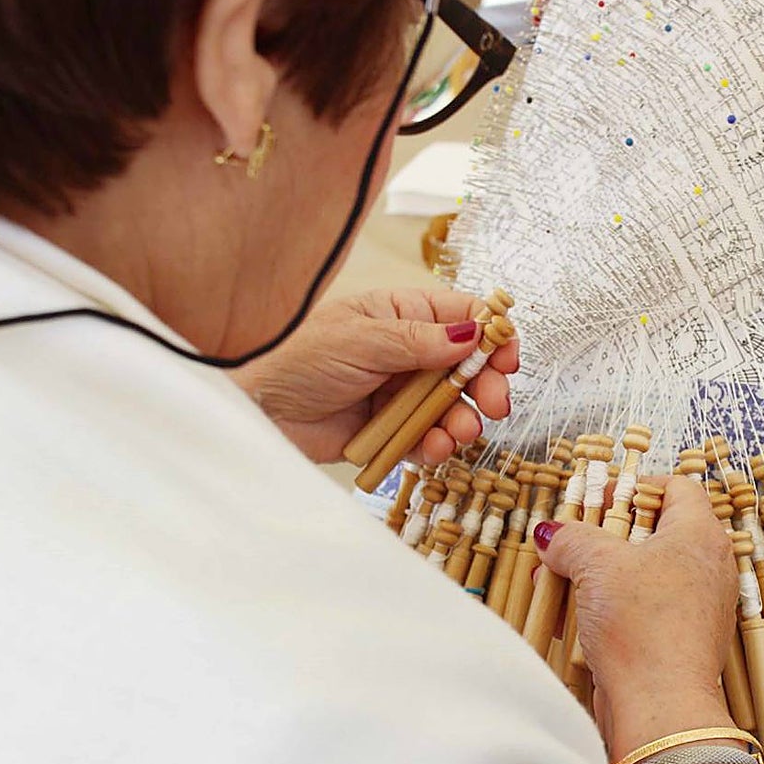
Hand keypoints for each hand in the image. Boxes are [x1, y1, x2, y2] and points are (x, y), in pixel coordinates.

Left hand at [232, 289, 517, 462]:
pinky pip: (428, 438)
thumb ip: (419, 341)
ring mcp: (401, 392)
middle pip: (468, 366)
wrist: (256, 410)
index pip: (464, 317)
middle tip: (494, 405)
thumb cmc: (296, 358)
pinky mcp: (391, 429)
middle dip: (485, 385)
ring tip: (459, 434)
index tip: (507, 359)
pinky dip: (437, 446)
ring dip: (463, 421)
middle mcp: (408, 351)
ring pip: (452, 406)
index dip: (493, 336)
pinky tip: (434, 449)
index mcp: (403, 314)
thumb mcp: (360, 340)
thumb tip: (473, 335)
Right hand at [535, 476, 740, 760]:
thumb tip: (552, 534)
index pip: (677, 487)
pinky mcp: (680, 639)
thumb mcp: (597, 565)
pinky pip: (642, 610)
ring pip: (642, 574)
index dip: (636, 486)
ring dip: (597, 576)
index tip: (601, 499)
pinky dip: (609, 609)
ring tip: (559, 582)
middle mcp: (707, 566)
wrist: (661, 706)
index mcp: (700, 534)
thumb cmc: (643, 626)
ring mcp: (697, 605)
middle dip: (603, 537)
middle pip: (653, 531)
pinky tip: (571, 619)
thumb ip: (572, 539)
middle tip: (572, 542)